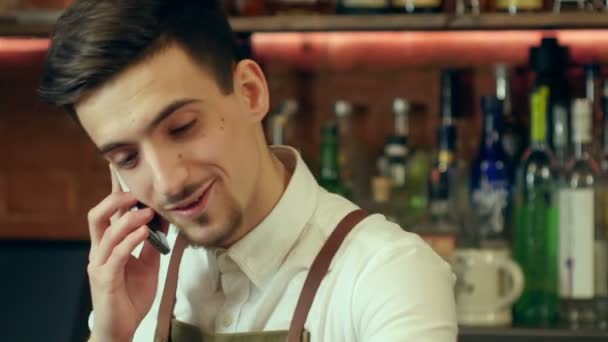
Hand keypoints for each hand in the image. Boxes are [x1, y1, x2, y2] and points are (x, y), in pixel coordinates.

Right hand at [87, 166, 164, 341]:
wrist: (121, 327)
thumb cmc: (131, 295)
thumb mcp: (148, 263)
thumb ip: (152, 242)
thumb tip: (163, 220)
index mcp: (109, 245)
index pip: (108, 212)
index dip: (112, 190)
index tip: (119, 169)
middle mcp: (100, 251)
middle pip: (97, 216)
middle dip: (115, 200)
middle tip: (136, 192)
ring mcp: (99, 265)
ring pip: (106, 233)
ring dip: (128, 219)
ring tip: (147, 212)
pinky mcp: (104, 280)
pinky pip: (115, 256)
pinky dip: (129, 241)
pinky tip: (144, 233)